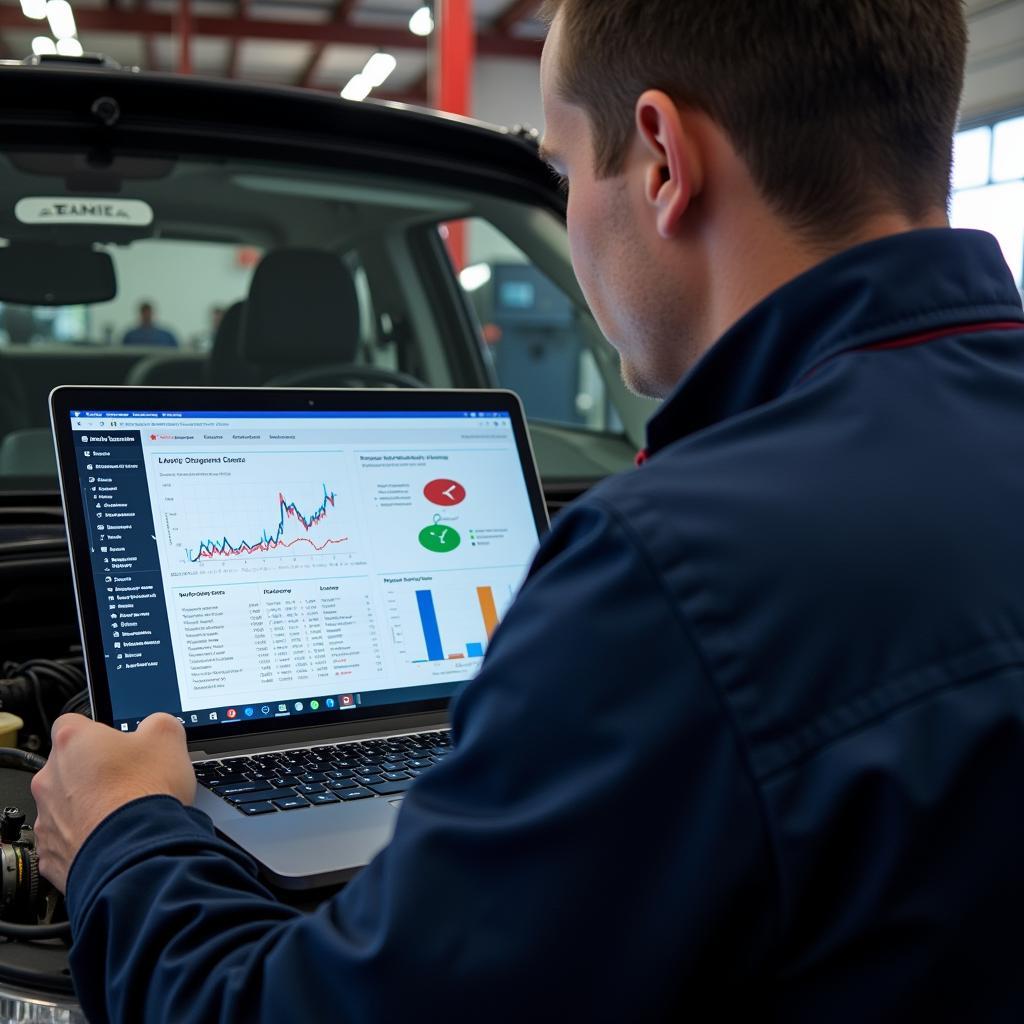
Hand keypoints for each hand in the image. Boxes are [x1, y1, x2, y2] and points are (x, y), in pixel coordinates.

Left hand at [31, 713, 195, 893]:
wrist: (137, 852)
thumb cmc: (144, 794)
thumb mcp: (168, 736)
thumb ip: (155, 723)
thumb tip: (155, 727)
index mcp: (72, 741)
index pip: (72, 722)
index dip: (97, 732)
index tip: (116, 743)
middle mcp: (49, 778)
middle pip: (67, 766)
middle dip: (93, 772)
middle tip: (127, 780)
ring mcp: (46, 818)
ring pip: (64, 805)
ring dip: (88, 806)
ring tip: (123, 813)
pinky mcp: (50, 853)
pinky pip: (66, 840)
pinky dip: (85, 839)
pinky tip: (112, 838)